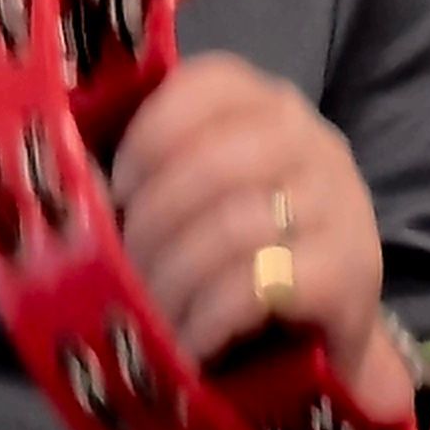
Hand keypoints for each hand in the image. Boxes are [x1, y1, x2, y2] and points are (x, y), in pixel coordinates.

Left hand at [107, 50, 397, 394]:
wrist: (326, 343)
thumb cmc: (244, 260)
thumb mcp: (203, 202)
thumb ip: (153, 174)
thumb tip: (76, 182)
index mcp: (272, 107)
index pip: (208, 86)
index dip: (148, 137)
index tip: (117, 192)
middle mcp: (315, 142)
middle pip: (213, 163)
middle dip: (152, 224)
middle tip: (127, 271)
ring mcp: (342, 206)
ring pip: (234, 227)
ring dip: (176, 280)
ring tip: (154, 316)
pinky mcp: (352, 273)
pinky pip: (262, 284)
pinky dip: (211, 318)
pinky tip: (194, 341)